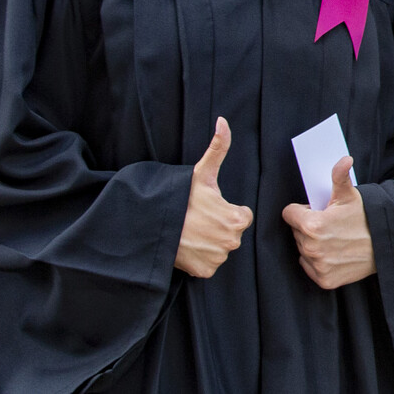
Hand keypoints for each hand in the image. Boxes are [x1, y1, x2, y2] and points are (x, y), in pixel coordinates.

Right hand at [175, 117, 253, 277]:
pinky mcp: (205, 272)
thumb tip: (223, 121)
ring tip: (191, 232)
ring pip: (220, 249)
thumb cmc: (180, 199)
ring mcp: (218, 258)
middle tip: (198, 220)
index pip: (241, 216)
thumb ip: (218, 148)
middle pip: (231, 234)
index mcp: (237, 218)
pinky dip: (200, 259)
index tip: (209, 208)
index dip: (226, 211)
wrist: (153, 225)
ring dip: (210, 243)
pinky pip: (209, 265)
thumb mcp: (201, 173)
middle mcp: (232, 241)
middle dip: (219, 227)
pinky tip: (188, 247)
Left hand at [281, 156, 374, 289]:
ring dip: (312, 244)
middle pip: (296, 232)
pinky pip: (310, 267)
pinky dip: (319, 262)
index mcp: (312, 225)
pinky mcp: (324, 280)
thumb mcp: (351, 195)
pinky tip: (335, 253)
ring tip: (334, 238)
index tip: (316, 211)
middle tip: (330, 224)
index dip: (302, 210)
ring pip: (302, 250)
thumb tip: (344, 159)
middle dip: (308, 227)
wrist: (386, 244)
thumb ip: (339, 176)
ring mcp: (318, 265)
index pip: (289, 214)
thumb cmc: (367, 217)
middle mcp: (311, 248)